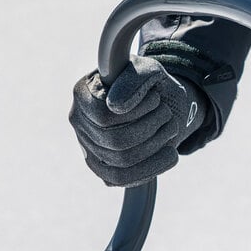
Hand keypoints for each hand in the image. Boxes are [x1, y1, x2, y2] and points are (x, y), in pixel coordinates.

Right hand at [69, 55, 206, 186]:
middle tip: (166, 113)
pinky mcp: (103, 170)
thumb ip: (133, 81)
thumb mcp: (148, 71)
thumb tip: (117, 107)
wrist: (161, 104)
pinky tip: (170, 154)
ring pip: (121, 161)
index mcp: (83, 94)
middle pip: (115, 141)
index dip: (137, 111)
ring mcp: (88, 148)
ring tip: (170, 129)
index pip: (104, 115)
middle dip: (151, 128)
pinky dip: (154, 167)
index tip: (156, 98)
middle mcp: (79, 123)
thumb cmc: (149, 85)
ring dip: (156, 145)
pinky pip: (124, 179)